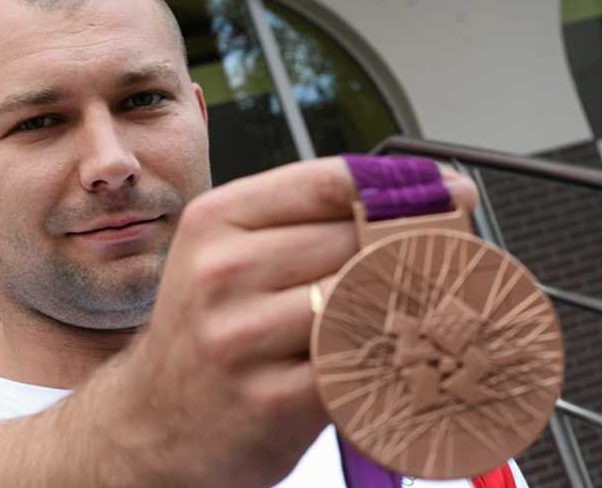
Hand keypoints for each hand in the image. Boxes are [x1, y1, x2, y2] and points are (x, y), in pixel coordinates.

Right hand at [92, 157, 477, 486]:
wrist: (150, 421)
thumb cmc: (201, 332)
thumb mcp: (226, 258)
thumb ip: (302, 226)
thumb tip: (406, 202)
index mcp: (216, 220)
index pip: (328, 181)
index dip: (402, 185)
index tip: (449, 193)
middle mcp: (222, 271)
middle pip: (356, 239)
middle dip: (415, 249)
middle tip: (451, 261)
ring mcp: (242, 337)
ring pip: (364, 299)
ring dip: (409, 306)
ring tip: (428, 312)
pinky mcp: (269, 400)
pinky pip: (358, 365)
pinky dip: (390, 361)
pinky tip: (397, 360)